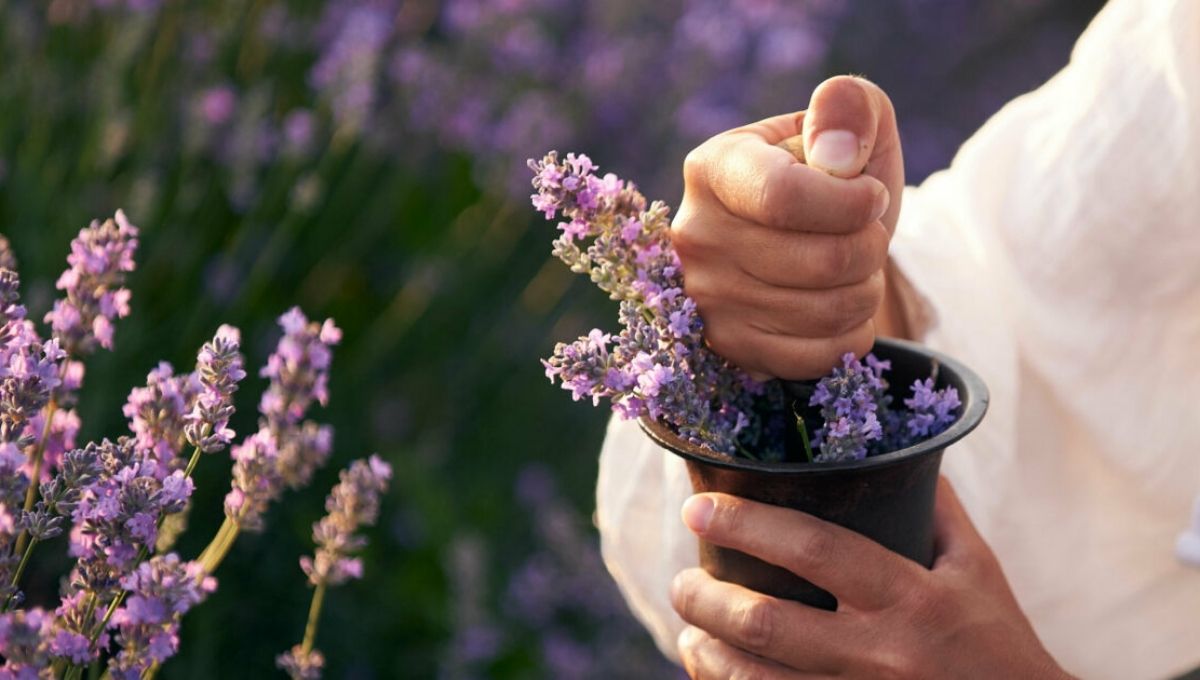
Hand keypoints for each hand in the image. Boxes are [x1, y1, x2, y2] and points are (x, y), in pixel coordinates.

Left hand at [670, 478, 1070, 678]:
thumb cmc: (999, 642)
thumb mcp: (977, 568)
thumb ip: (934, 509)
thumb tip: (896, 447)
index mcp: (911, 597)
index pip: (814, 549)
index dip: (747, 523)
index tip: (698, 508)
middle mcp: (882, 654)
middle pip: (767, 623)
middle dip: (707, 599)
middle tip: (682, 581)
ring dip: (709, 656)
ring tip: (690, 635)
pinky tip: (717, 678)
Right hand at [671, 76, 904, 378]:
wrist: (806, 242)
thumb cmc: (831, 178)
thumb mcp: (847, 126)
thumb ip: (849, 107)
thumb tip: (836, 153)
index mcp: (714, 167)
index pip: (783, 197)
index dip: (851, 203)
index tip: (872, 194)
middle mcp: (696, 235)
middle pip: (821, 261)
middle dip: (870, 248)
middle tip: (866, 234)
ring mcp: (706, 298)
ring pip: (826, 312)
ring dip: (865, 290)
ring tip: (853, 267)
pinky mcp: (728, 347)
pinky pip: (816, 355)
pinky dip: (850, 332)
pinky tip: (840, 306)